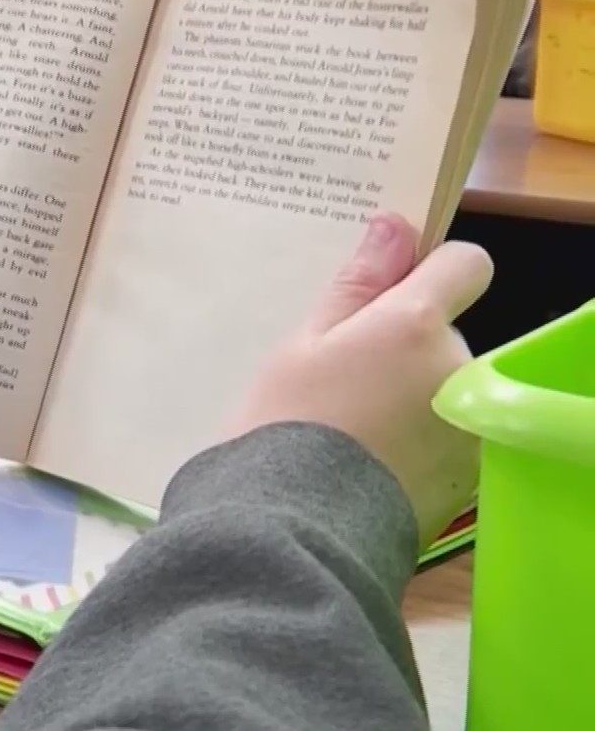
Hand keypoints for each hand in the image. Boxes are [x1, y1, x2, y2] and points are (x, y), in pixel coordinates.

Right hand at [228, 213, 491, 546]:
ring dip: (416, 397)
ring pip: (447, 387)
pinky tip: (370, 463)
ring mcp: (471, 425)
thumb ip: (356, 286)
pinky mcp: (470, 475)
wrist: (293, 529)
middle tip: (343, 384)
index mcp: (416, 325)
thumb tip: (395, 226)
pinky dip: (421, 442)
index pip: (463, 265)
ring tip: (353, 432)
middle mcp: (459, 368)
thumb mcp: (302, 346)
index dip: (431, 272)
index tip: (392, 296)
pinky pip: (450, 436)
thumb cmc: (284, 425)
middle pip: (446, 336)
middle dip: (406, 350)